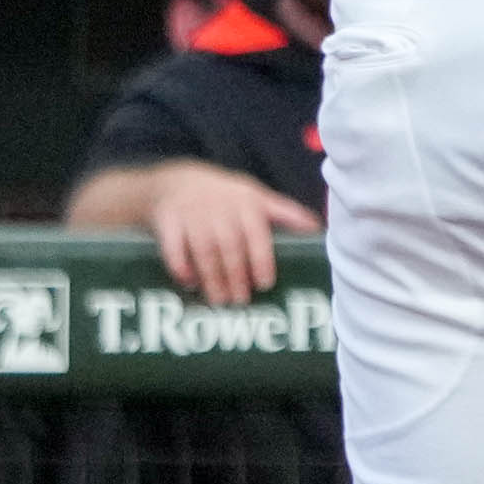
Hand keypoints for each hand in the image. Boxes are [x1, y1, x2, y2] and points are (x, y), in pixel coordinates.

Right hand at [133, 161, 316, 305]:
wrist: (177, 182)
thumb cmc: (226, 196)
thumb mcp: (256, 198)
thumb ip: (284, 214)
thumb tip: (317, 228)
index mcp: (246, 204)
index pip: (256, 234)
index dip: (261, 259)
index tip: (265, 284)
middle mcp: (219, 208)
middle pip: (229, 246)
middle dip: (236, 276)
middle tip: (241, 301)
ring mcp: (191, 214)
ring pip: (203, 250)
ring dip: (212, 278)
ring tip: (220, 301)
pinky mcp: (167, 221)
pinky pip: (173, 247)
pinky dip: (181, 267)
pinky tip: (190, 284)